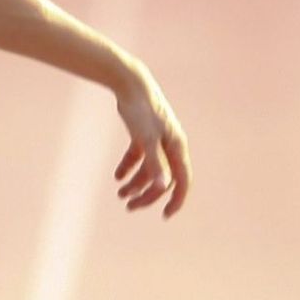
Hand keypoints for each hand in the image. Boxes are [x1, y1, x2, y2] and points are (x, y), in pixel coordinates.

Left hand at [112, 67, 191, 217]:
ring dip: (136, 183)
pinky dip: (129, 167)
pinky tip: (118, 176)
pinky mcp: (144, 133)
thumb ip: (155, 164)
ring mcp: (158, 139)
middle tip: (129, 207)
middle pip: (162, 178)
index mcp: (177, 147)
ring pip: (150, 169)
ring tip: (120, 193)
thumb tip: (162, 188)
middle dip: (147, 195)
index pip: (182, 180)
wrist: (130, 83)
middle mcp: (171, 145)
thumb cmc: (141, 110)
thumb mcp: (147, 140)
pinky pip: (139, 157)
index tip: (166, 215)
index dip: (176, 199)